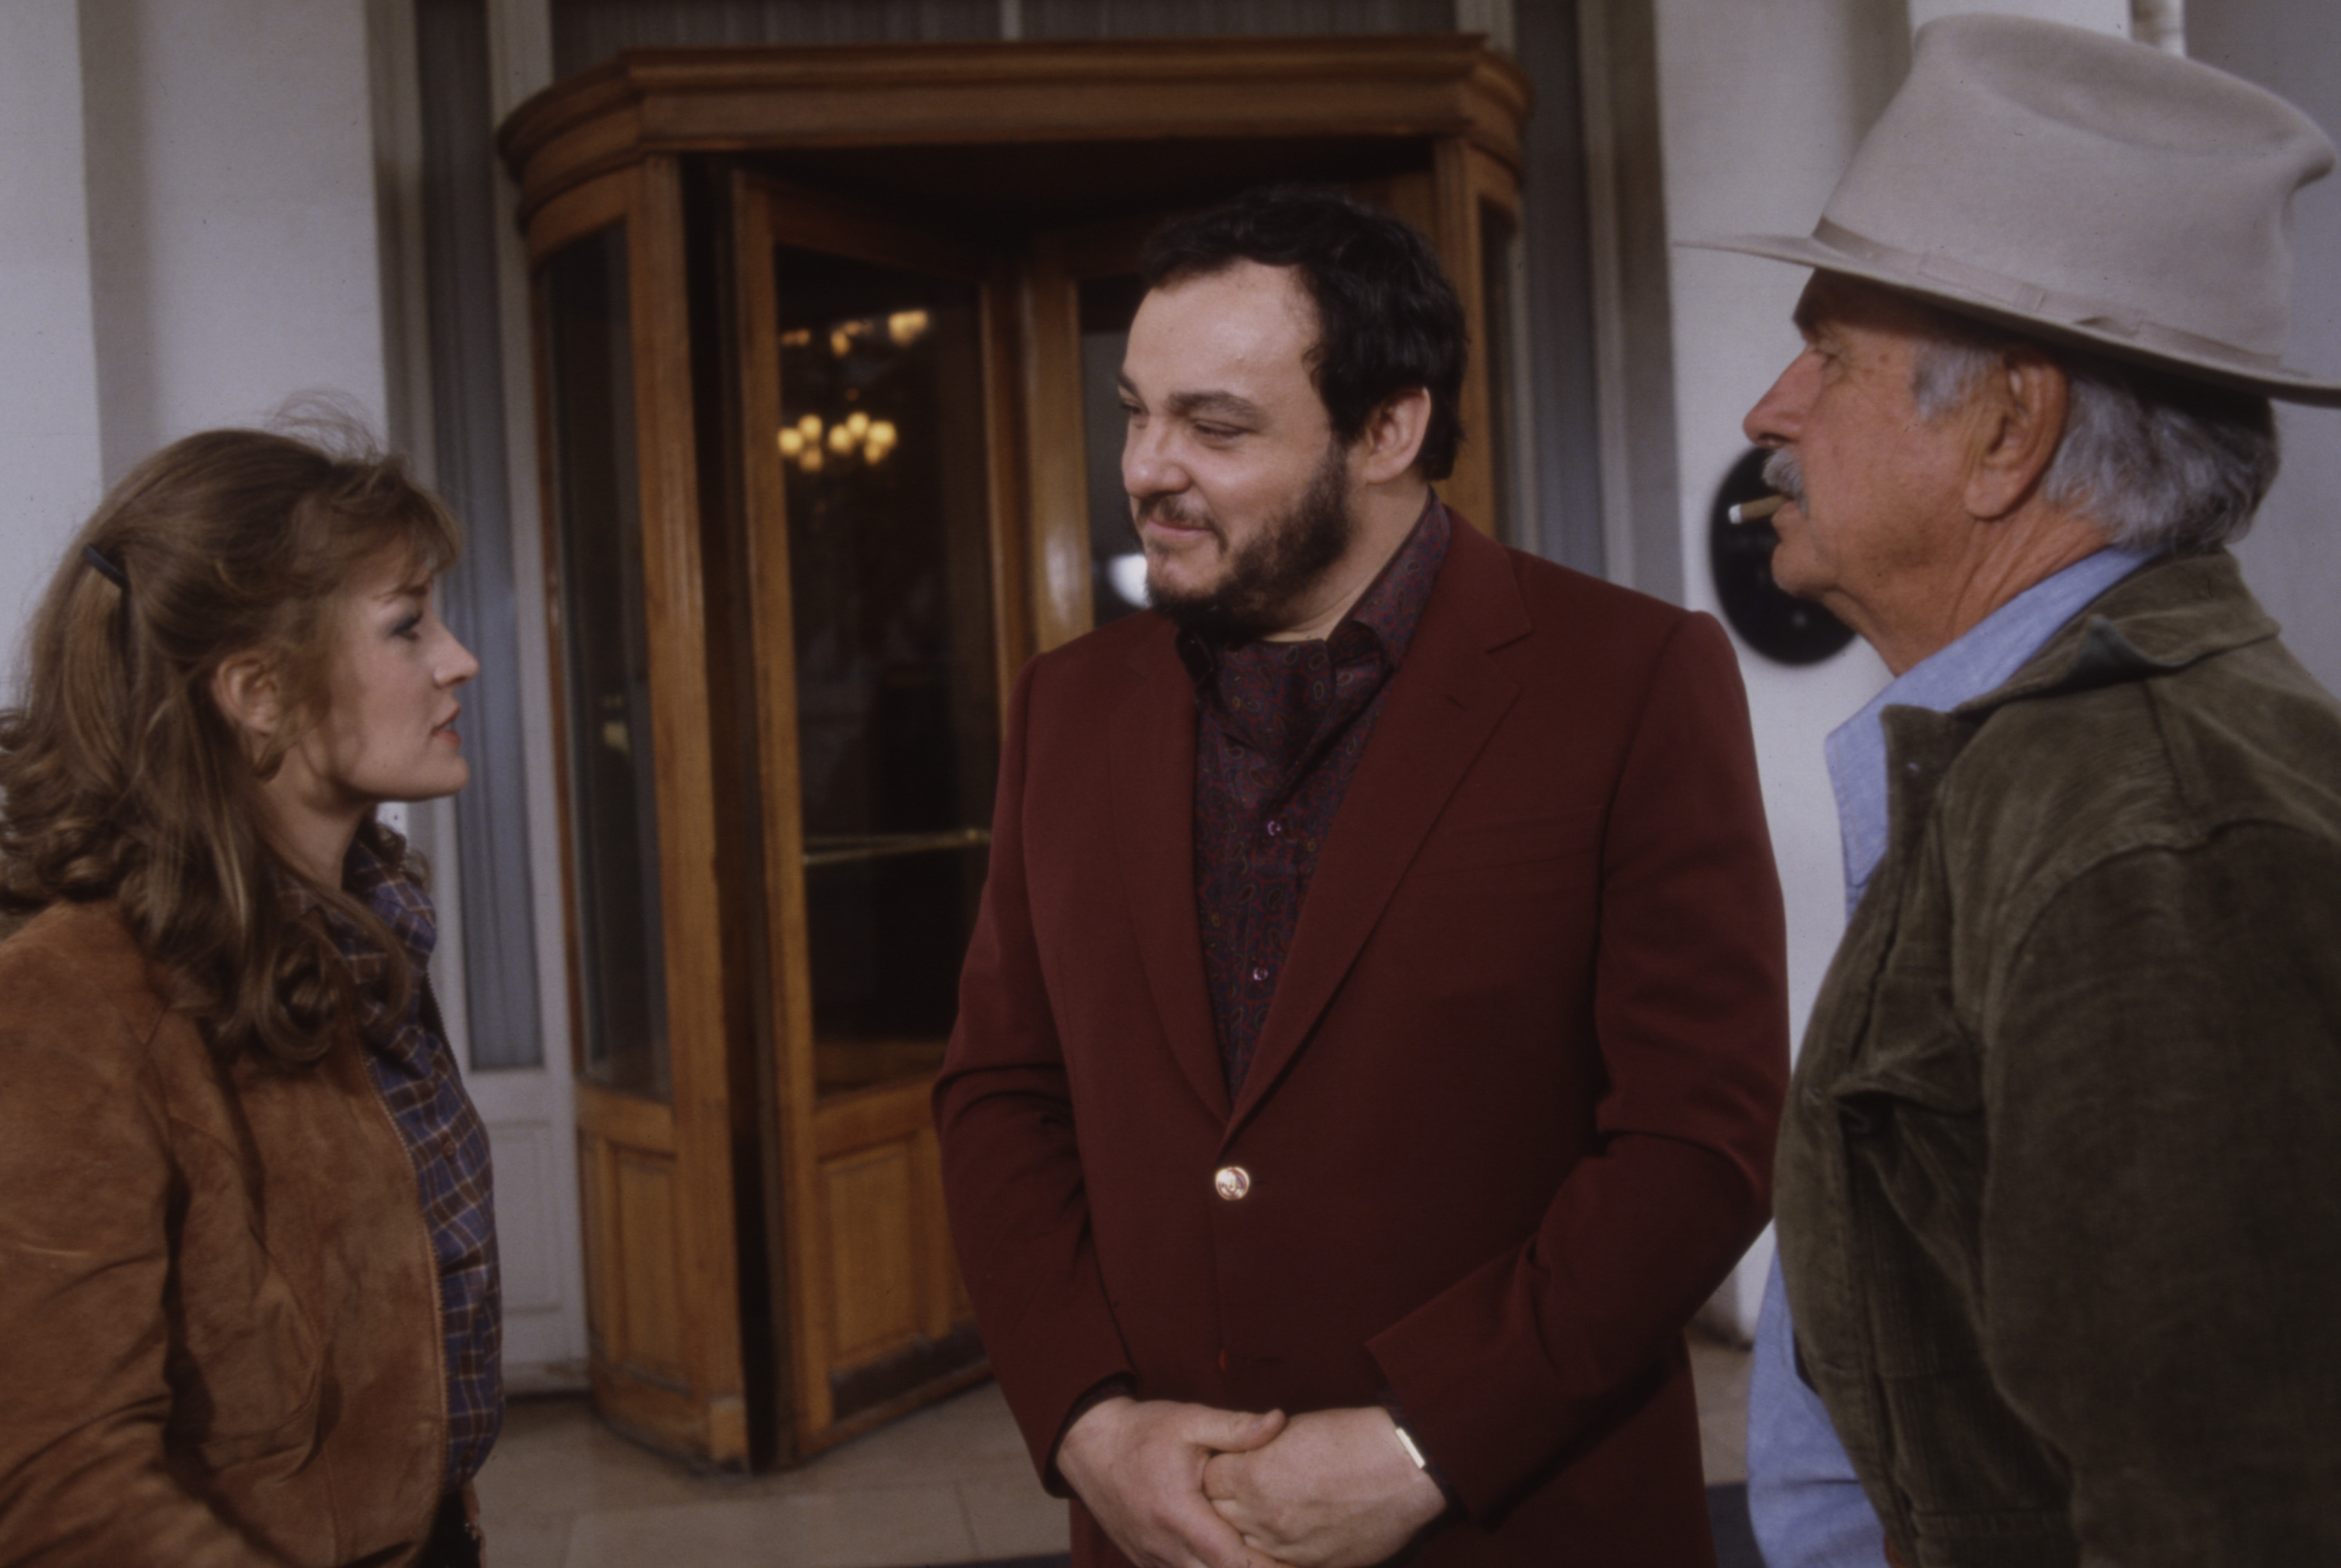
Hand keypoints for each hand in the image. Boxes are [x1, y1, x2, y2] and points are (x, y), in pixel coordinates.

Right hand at [1057, 1395, 1290, 1567]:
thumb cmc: (1144, 1432)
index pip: (1233, 1562)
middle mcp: (1165, 1547)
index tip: (1300, 1564)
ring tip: (1267, 1562)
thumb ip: (1236, 1428)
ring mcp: (1153, 1560)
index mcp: (1180, 1514)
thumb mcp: (1190, 1420)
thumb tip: (1279, 1421)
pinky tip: (1231, 1563)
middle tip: (1293, 1564)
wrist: (1090, 1446)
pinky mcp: (1146, 1563)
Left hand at [1201, 1407, 1446, 1567]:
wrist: (1404, 1468)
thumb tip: (1243, 1459)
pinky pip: (1276, 1565)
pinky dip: (1273, 1552)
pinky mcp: (1312, 1565)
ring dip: (1246, 1531)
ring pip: (1243, 1547)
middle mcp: (1262, 1516)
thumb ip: (1258, 1450)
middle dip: (1222, 1503)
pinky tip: (1283, 1536)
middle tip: (1236, 1491)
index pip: (1207, 1478)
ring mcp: (1286, 1546)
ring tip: (1262, 1513)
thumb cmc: (1353, 1438)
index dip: (1217, 1469)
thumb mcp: (1294, 1430)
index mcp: (1253, 1475)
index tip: (1225, 1465)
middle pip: (1217, 1516)